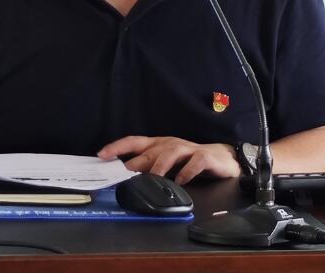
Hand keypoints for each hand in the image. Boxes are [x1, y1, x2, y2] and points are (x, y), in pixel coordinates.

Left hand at [98, 135, 241, 184]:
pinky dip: (187, 171)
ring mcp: (188, 149)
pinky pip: (195, 162)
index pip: (134, 142)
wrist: (222, 158)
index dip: (118, 147)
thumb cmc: (188, 161)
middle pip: (151, 151)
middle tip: (125, 174)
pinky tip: (181, 181)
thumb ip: (147, 168)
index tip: (102, 155)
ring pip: (171, 153)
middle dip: (137, 162)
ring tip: (154, 179)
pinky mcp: (205, 157)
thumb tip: (124, 178)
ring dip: (161, 166)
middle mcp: (170, 144)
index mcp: (158, 145)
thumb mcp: (166, 163)